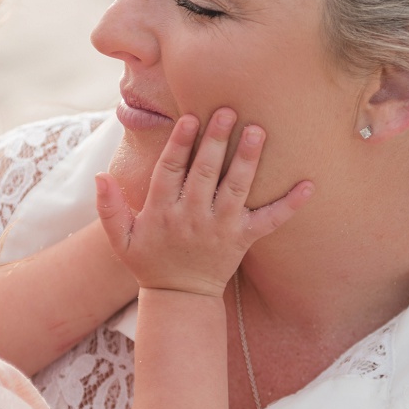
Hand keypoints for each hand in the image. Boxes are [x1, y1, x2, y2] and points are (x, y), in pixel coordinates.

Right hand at [94, 108, 311, 297]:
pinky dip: (290, 204)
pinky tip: (308, 184)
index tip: (189, 118)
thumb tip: (99, 176)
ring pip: (236, 189)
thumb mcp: (121, 239)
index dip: (179, 144)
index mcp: (163, 212)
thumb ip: (109, 208)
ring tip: (258, 131)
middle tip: (228, 110)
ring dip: (247, 160)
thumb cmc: (150, 260)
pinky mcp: (244, 239)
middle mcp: (193, 217)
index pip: (171, 171)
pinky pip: (270, 221)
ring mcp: (221, 228)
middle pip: (205, 173)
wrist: (181, 298)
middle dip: (216, 142)